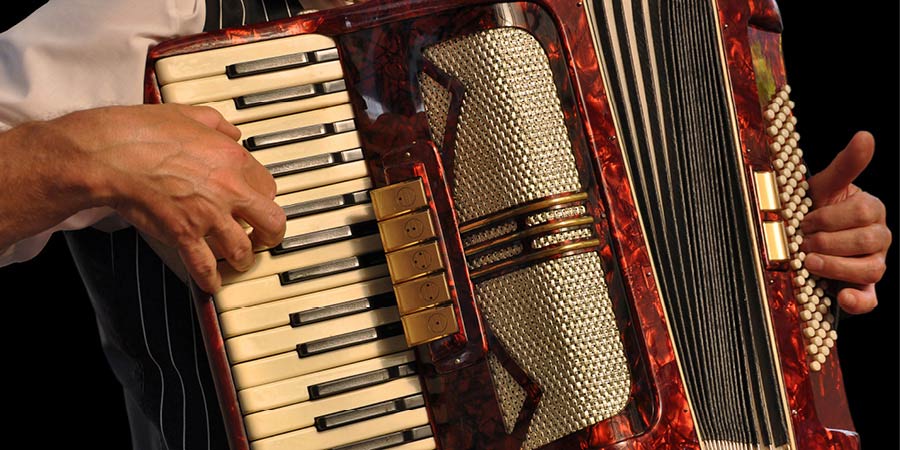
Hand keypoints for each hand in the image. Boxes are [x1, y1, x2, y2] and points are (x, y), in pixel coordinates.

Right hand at [49, 104, 285, 292]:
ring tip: (238, 262)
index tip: (257, 204)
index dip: (263, 198)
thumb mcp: (192, 114)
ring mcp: (207, 215)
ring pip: (242, 250)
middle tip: (264, 239)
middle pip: (272, 222)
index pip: (269, 186)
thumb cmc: (143, 131)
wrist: (110, 153)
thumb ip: (219, 125)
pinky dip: (210, 279)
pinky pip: (205, 266)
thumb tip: (233, 133)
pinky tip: (211, 283)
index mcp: (233, 159)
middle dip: (271, 235)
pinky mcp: (183, 234)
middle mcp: (228, 189)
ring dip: (242, 260)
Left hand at [801, 131, 890, 313]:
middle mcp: (878, 238)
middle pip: (865, 242)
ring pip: (868, 269)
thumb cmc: (814, 209)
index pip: (862, 212)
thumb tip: (866, 135)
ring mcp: (873, 264)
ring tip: (808, 262)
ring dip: (835, 266)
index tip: (805, 219)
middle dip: (828, 241)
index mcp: (871, 210)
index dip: (830, 217)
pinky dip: (857, 301)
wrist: (802, 237)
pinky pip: (870, 300)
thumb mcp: (823, 186)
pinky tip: (840, 296)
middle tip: (802, 241)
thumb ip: (845, 165)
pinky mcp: (863, 289)